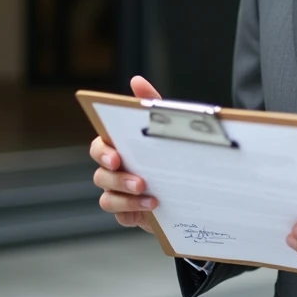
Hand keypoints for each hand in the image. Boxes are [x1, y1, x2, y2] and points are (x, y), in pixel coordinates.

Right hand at [91, 76, 161, 233]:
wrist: (195, 184)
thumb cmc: (172, 151)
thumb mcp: (165, 127)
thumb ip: (150, 104)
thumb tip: (136, 80)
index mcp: (119, 148)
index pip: (100, 147)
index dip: (103, 152)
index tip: (117, 156)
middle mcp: (115, 171)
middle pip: (100, 174)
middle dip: (116, 178)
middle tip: (139, 181)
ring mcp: (120, 193)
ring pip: (107, 198)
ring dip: (126, 199)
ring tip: (150, 197)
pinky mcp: (130, 213)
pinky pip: (120, 216)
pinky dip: (132, 213)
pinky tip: (151, 212)